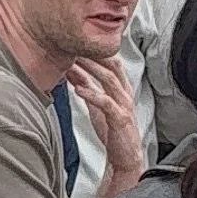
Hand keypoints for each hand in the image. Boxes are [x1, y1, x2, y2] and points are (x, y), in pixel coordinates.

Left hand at [68, 53, 143, 185]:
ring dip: (91, 69)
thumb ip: (87, 87)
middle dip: (93, 54)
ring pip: (109, 80)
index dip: (94, 50)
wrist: (124, 157)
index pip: (110, 61)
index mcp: (121, 87)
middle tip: (73, 44)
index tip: (75, 41)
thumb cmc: (112, 129)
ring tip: (74, 61)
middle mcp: (124, 93)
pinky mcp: (120, 119)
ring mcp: (123, 105)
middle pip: (111, 65)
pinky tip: (79, 89)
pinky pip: (106, 103)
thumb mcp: (97, 104)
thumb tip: (71, 70)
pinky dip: (92, 94)